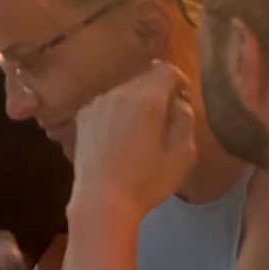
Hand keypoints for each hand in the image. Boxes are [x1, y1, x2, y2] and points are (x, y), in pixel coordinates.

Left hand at [68, 61, 195, 223]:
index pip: (166, 69)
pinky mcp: (83, 116)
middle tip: (167, 118)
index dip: (179, 81)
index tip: (184, 99)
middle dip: (159, 92)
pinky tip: (120, 138)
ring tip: (143, 131)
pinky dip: (118, 112)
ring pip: (124, 91)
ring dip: (137, 102)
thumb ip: (185, 119)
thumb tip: (178, 100)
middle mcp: (119, 92)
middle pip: (144, 78)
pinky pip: (108, 104)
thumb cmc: (147, 180)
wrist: (101, 199)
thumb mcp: (182, 154)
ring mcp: (97, 102)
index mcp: (146, 98)